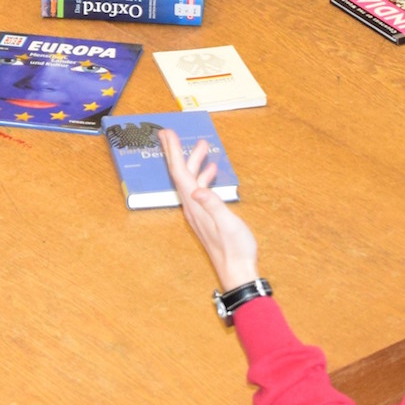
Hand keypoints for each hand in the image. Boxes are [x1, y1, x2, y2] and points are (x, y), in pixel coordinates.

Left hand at [159, 129, 259, 291]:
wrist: (237, 270)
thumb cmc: (235, 249)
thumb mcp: (228, 224)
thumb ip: (213, 205)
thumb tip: (198, 190)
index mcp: (196, 205)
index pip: (180, 174)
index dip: (173, 153)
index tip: (167, 135)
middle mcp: (193, 207)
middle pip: (181, 174)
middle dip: (176, 153)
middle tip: (170, 133)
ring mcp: (199, 211)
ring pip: (191, 181)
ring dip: (193, 162)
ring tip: (201, 146)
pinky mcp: (206, 216)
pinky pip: (200, 190)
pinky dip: (204, 177)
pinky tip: (211, 172)